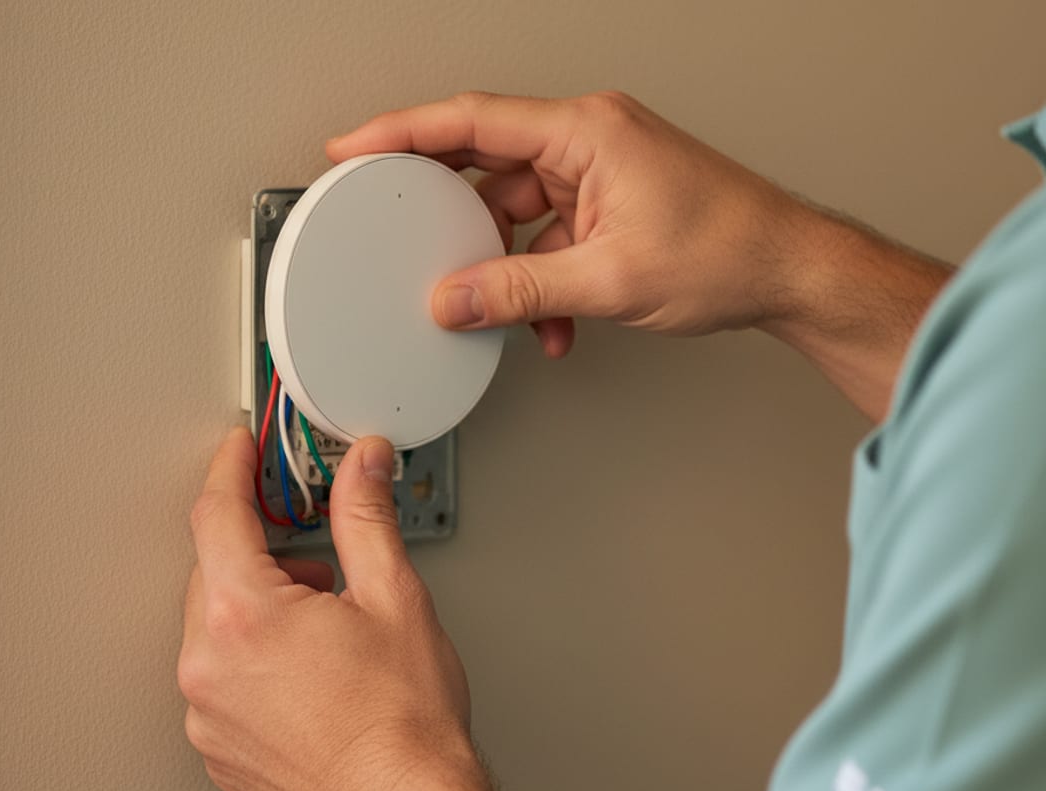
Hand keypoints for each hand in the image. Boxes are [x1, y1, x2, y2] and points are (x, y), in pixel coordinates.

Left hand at [178, 428, 475, 790]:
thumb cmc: (404, 723)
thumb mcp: (392, 596)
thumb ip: (365, 517)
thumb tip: (361, 465)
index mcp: (245, 615)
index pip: (218, 514)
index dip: (232, 470)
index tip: (241, 450)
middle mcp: (209, 666)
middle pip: (214, 571)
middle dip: (261, 551)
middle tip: (318, 562)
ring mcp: (207, 715)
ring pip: (216, 629)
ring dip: (258, 610)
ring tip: (324, 629)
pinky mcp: (218, 750)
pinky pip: (220, 681)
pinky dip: (252, 662)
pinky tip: (307, 674)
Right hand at [327, 91, 806, 357]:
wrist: (788, 271)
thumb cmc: (729, 251)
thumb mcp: (608, 279)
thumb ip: (519, 292)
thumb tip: (453, 300)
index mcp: (585, 131)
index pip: (471, 120)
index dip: (401, 132)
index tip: (352, 147)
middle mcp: (589, 141)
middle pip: (487, 165)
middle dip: (447, 214)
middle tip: (400, 235)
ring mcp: (600, 173)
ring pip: (516, 212)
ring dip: (505, 266)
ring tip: (498, 308)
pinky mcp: (610, 204)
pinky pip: (549, 236)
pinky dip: (539, 278)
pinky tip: (549, 320)